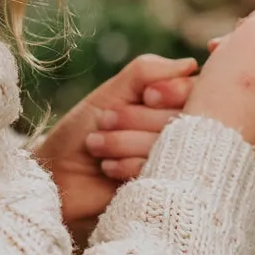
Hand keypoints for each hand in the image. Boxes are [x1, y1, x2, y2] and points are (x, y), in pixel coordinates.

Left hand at [33, 54, 197, 241]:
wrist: (57, 177)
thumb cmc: (82, 131)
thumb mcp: (111, 93)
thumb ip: (147, 72)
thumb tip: (191, 64)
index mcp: (169, 105)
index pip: (197, 90)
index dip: (175, 91)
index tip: (147, 96)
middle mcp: (178, 133)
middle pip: (184, 118)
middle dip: (137, 118)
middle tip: (104, 121)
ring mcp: (172, 164)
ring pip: (170, 145)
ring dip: (125, 141)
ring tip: (96, 145)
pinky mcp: (163, 191)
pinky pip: (161, 171)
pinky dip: (129, 165)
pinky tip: (108, 168)